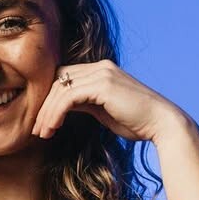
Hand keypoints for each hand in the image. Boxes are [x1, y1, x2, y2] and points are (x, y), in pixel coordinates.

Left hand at [31, 59, 184, 143]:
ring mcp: (102, 73)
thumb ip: (85, 103)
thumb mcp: (103, 110)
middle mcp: (101, 67)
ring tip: (42, 133)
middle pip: (58, 80)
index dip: (49, 99)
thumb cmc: (136, 122)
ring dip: (47, 113)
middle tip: (36, 130)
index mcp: (101, 70)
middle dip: (44, 106)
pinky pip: (68, 97)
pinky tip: (52, 128)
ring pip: (60, 89)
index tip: (43, 123)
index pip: (64, 78)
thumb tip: (64, 108)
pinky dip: (56, 113)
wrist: (162, 124)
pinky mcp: (103, 85)